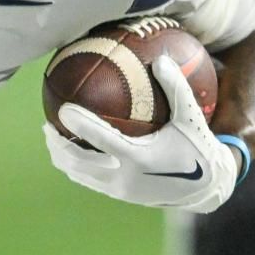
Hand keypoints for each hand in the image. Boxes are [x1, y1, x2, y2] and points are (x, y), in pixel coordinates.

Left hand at [45, 56, 242, 213]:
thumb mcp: (191, 118)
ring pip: (78, 173)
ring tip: (52, 135)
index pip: (101, 140)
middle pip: (78, 162)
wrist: (206, 188)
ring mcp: (119, 190)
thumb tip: (160, 59)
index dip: (79, 124)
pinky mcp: (118, 195)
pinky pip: (87, 179)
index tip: (62, 108)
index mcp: (140, 158)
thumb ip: (176, 89)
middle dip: (57, 143)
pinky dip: (74, 165)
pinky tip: (70, 148)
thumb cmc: (197, 148)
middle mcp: (125, 177)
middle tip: (48, 123)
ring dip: (61, 156)